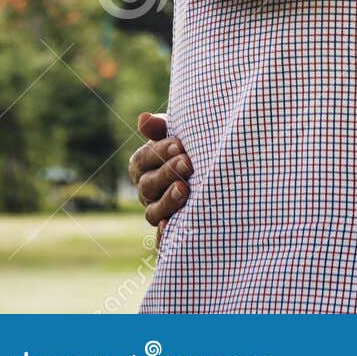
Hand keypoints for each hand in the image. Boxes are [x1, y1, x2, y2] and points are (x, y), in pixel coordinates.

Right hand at [128, 112, 191, 245]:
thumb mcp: (179, 134)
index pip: (143, 159)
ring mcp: (156, 210)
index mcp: (143, 165)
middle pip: (149, 185)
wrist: (213, 167)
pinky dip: (164, 236)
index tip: (179, 145)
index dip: (159, 152)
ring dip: (168, 201)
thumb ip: (161, 127)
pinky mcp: (170, 228)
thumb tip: (143, 118)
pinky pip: (162, 237)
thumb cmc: (191, 145)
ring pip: (153, 211)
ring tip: (185, 191)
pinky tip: (171, 229)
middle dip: (168, 173)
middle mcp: (146, 190)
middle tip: (188, 164)